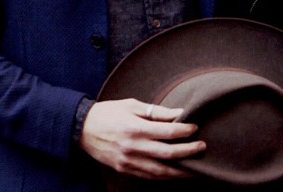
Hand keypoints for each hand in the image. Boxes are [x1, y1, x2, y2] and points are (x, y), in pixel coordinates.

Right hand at [79, 98, 203, 179]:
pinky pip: (149, 176)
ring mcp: (129, 161)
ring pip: (161, 171)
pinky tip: (174, 173)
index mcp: (135, 127)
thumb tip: (179, 113)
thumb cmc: (107, 113)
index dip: (185, 130)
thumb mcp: (131, 105)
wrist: (81, 128)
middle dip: (189, 151)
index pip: (168, 131)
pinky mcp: (125, 169)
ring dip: (181, 170)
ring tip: (195, 167)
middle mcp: (134, 147)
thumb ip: (156, 111)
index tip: (194, 128)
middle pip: (169, 153)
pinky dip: (164, 177)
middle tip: (201, 147)